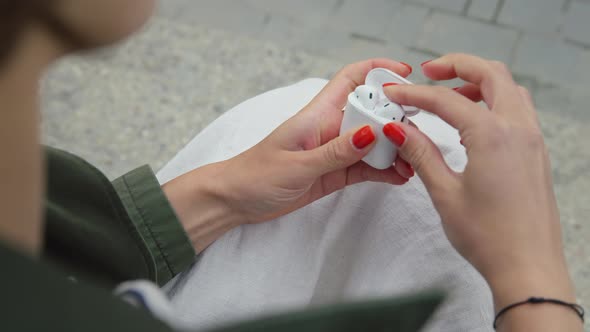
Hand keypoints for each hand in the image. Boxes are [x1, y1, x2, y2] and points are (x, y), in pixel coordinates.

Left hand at [217, 59, 414, 223]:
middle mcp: (331, 128)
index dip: (377, 70)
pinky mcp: (336, 173)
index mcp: (318, 115)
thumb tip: (372, 133)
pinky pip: (366, 167)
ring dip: (394, 150)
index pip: (351, 79)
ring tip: (413, 163)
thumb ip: (335, 152)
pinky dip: (384, 171)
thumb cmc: (257, 174)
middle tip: (417, 136)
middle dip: (396, 118)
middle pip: (372, 112)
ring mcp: (335, 151)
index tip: (404, 75)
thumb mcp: (297, 164)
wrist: (237, 200)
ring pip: (373, 142)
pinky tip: (399, 177)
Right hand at [381, 54, 579, 329]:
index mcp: (492, 135)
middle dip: (457, 66)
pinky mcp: (536, 153)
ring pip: (509, 89)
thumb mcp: (444, 193)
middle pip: (490, 74)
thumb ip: (420, 154)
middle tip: (428, 71)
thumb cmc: (488, 236)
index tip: (395, 94)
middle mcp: (518, 129)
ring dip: (479, 81)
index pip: (446, 100)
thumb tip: (398, 129)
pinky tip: (473, 120)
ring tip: (449, 93)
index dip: (415, 94)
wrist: (528, 268)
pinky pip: (518, 110)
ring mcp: (532, 140)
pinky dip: (495, 101)